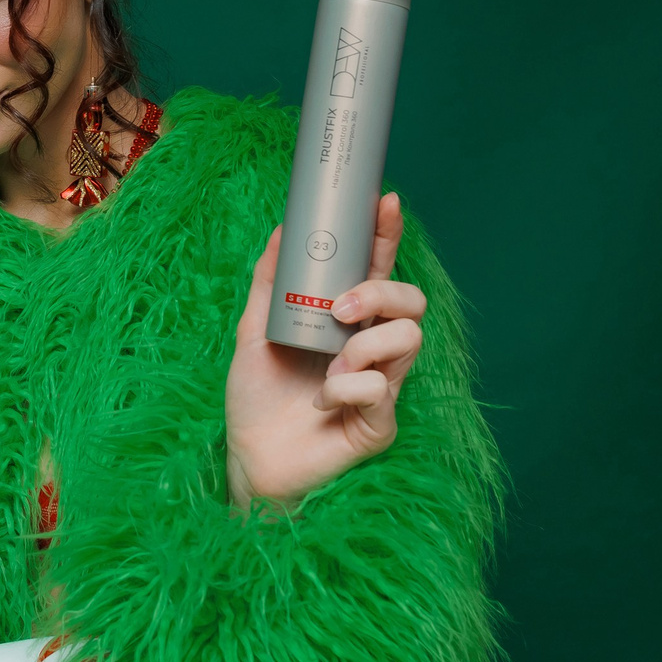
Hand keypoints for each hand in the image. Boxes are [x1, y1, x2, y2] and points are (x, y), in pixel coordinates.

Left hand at [224, 192, 425, 511]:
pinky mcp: (380, 422)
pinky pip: (380, 389)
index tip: (386, 202)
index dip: (386, 237)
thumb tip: (279, 231)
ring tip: (328, 364)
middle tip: (340, 309)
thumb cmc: (256, 399)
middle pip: (411, 301)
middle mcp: (371, 350)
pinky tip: (321, 401)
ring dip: (362, 345)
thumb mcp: (254, 331)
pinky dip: (344, 389)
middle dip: (380, 292)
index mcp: (346, 324)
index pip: (377, 271)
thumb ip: (269, 284)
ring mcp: (381, 385)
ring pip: (407, 338)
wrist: (250, 459)